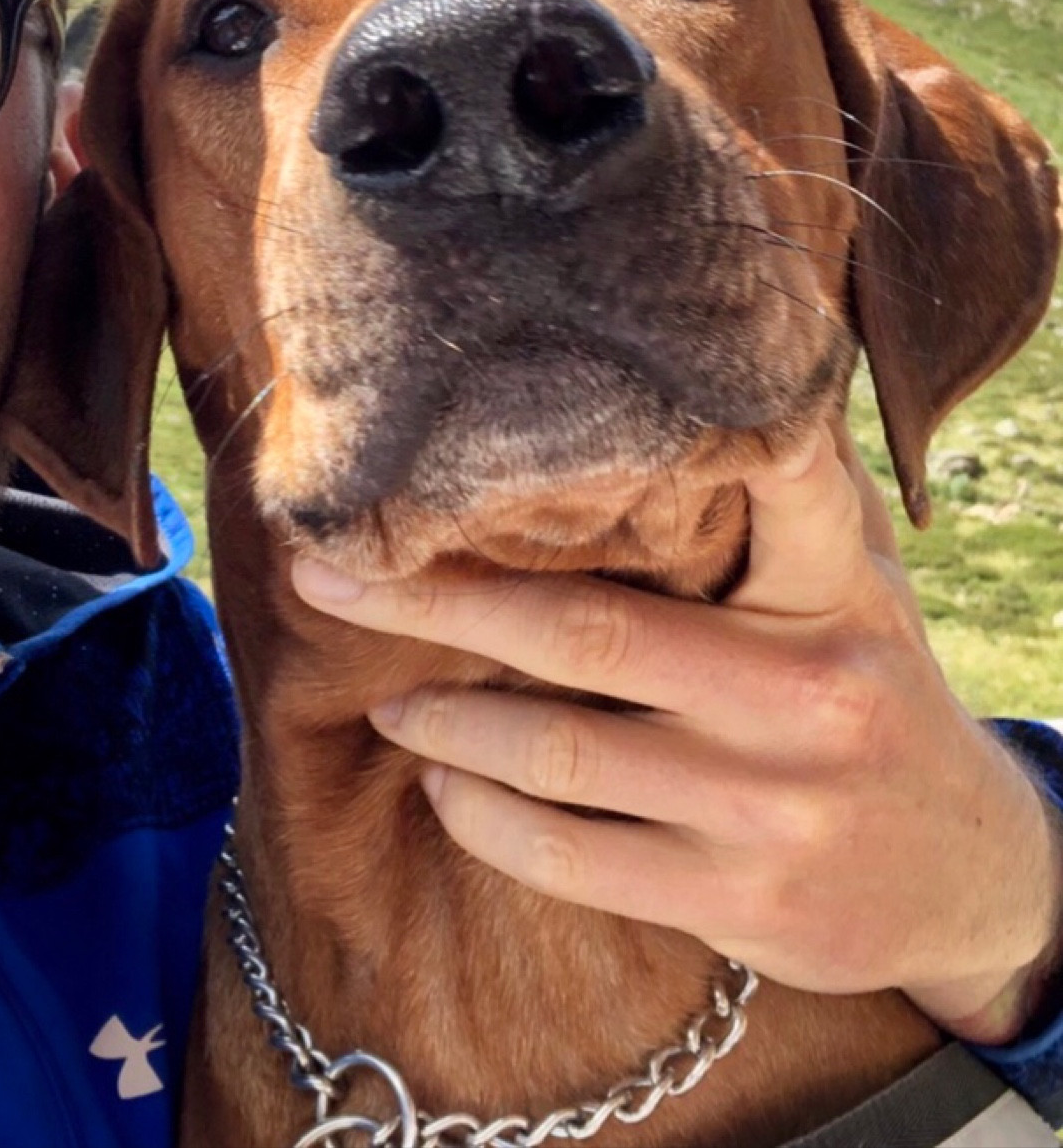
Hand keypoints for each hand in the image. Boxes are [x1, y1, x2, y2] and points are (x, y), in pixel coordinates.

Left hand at [291, 426, 1062, 1043]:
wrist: (974, 879)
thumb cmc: (873, 697)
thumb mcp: (859, 592)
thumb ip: (788, 506)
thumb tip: (699, 396)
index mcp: (835, 593)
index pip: (776, 486)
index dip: (692, 432)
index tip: (525, 399)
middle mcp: (803, 695)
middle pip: (583, 630)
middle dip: (433, 600)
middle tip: (326, 573)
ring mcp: (771, 807)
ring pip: (558, 753)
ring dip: (447, 719)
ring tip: (386, 696)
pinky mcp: (743, 903)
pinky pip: (574, 859)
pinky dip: (486, 819)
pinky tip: (442, 784)